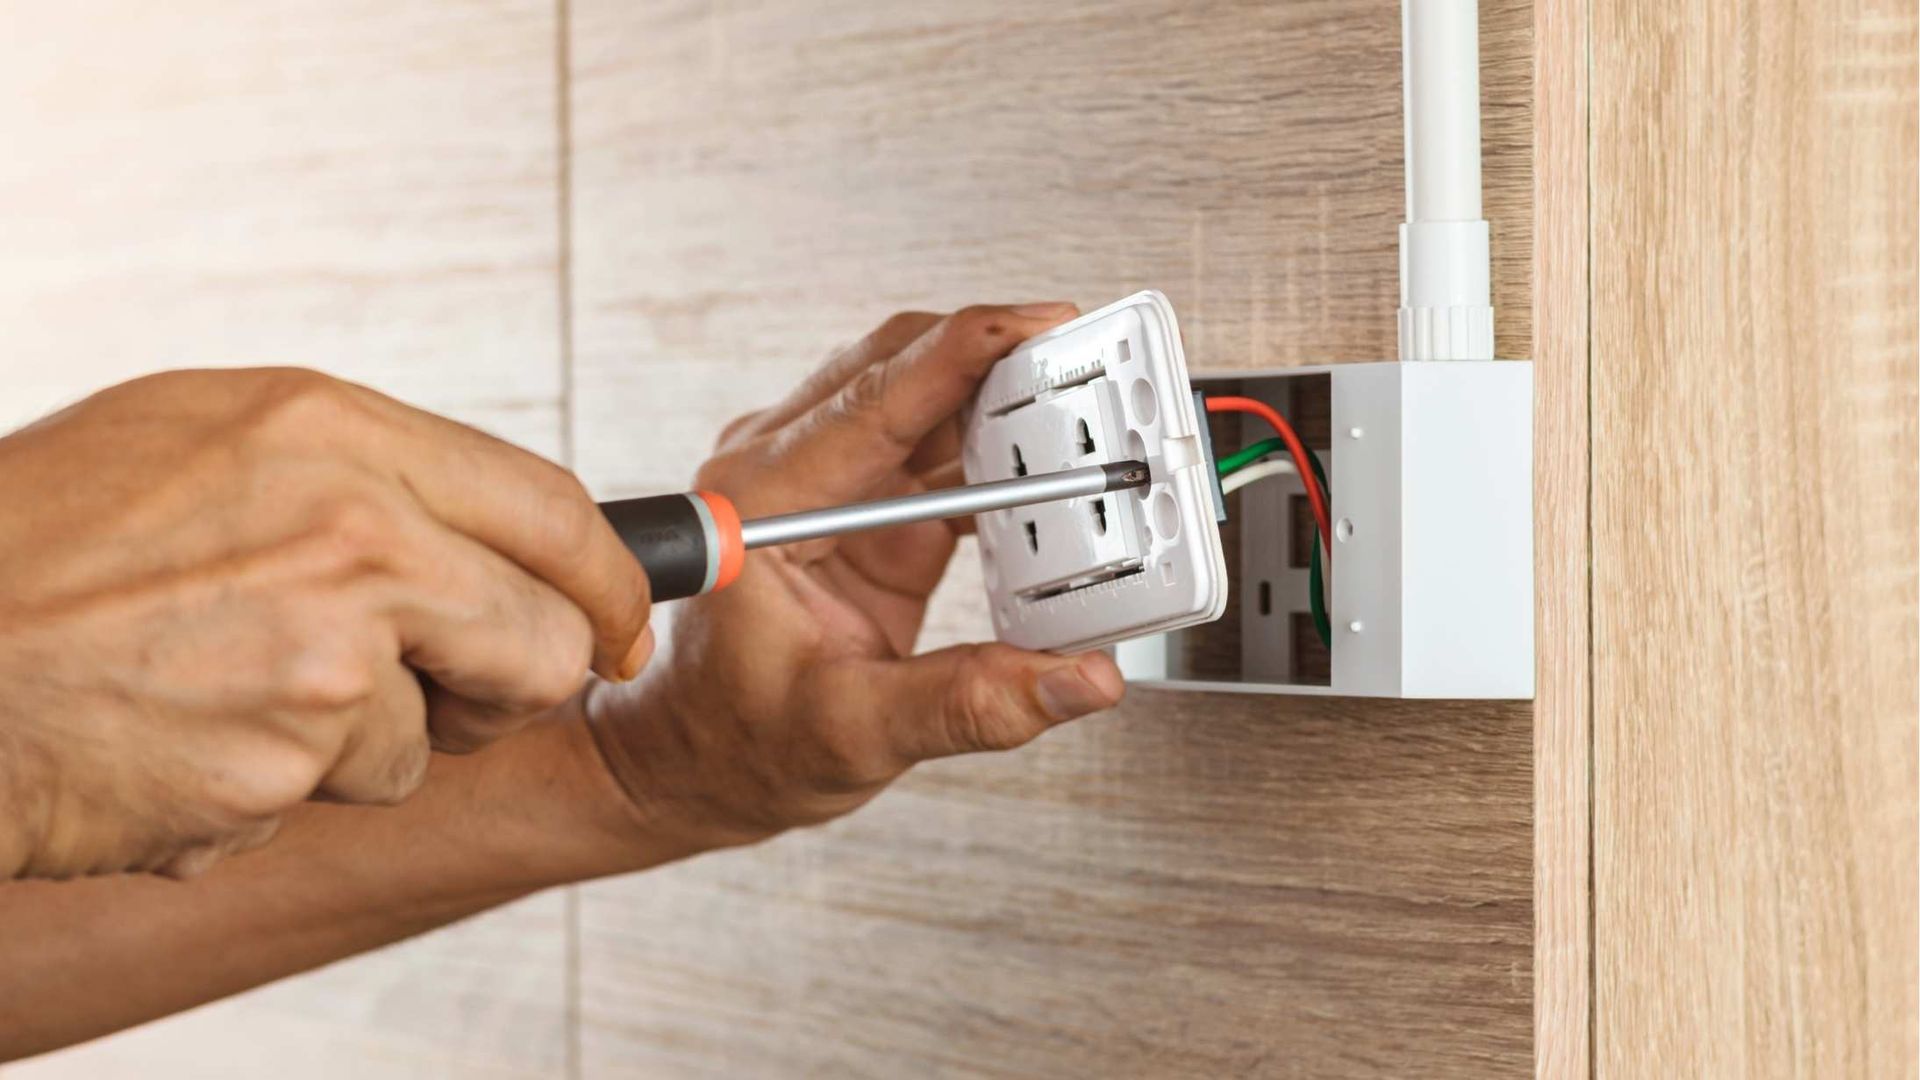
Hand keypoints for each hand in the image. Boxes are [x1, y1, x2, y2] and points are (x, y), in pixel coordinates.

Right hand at [0, 369, 651, 879]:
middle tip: (466, 688)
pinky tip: (179, 738)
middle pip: (546, 640)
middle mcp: (350, 538)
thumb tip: (499, 534)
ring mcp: (320, 664)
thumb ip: (363, 474)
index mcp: (335, 434)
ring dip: (359, 741)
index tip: (624, 619)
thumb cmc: (38, 539)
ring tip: (230, 689)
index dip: (614, 578)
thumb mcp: (205, 437)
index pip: (556, 508)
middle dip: (520, 680)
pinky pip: (327, 798)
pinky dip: (269, 787)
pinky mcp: (275, 773)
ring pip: (430, 741)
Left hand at [584, 304, 1125, 851]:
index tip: (1038, 323)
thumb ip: (969, 702)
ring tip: (1088, 413)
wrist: (692, 762)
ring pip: (929, 401)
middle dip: (1001, 357)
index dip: (966, 350)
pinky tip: (1052, 472)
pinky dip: (1002, 453)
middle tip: (1087, 360)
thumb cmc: (732, 742)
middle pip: (906, 370)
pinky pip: (943, 451)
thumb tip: (1073, 679)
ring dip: (1007, 401)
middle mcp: (787, 471)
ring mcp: (829, 483)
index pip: (876, 400)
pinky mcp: (868, 507)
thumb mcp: (853, 733)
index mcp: (761, 502)